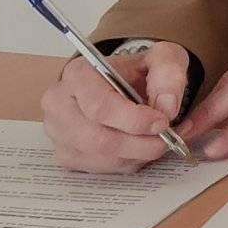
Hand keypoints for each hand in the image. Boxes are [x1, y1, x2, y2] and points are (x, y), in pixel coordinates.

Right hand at [40, 44, 190, 173]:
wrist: (120, 85)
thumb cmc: (135, 73)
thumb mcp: (161, 58)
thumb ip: (168, 74)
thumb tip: (167, 107)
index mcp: (78, 74)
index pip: (99, 106)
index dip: (135, 120)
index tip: (162, 122)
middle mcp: (59, 104)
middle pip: (98, 139)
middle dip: (140, 144)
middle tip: (166, 139)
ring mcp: (59, 133)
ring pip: (102, 158)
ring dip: (137, 155)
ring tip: (156, 140)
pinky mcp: (66, 155)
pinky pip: (101, 169)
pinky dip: (127, 162)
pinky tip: (137, 146)